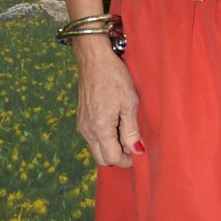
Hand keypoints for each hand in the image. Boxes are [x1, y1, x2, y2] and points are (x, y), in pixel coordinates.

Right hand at [73, 40, 141, 166]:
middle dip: (118, 157)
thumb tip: (137, 151)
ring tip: (126, 131)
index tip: (139, 154)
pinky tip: (116, 125)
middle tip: (133, 146)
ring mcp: (82, 125)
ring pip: (96, 148)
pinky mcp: (81, 119)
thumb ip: (132, 131)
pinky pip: (92, 138)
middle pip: (102, 159)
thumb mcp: (129, 104)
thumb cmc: (114, 77)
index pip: (112, 158)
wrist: (94, 59)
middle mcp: (87, 130)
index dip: (127, 161)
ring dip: (111, 147)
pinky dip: (104, 138)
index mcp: (100, 128)